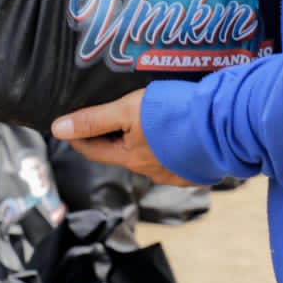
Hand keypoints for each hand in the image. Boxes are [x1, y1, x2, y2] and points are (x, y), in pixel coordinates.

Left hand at [51, 89, 197, 186]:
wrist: (224, 124)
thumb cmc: (174, 114)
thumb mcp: (128, 110)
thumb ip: (94, 119)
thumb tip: (58, 129)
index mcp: (131, 157)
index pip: (94, 150)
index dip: (79, 138)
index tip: (67, 127)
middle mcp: (151, 171)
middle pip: (122, 153)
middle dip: (112, 137)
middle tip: (106, 117)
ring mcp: (176, 172)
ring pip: (149, 156)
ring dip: (141, 141)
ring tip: (142, 121)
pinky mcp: (196, 167)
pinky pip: (174, 157)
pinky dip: (167, 146)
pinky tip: (172, 132)